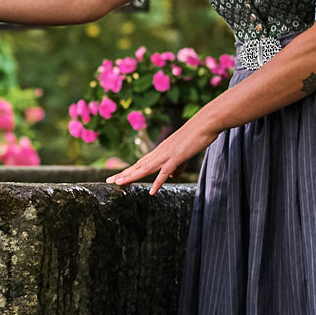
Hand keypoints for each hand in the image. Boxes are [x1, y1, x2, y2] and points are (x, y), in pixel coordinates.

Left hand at [106, 116, 222, 193]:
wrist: (206, 123)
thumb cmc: (196, 136)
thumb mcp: (183, 154)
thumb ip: (176, 166)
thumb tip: (170, 177)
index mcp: (160, 151)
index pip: (140, 163)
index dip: (128, 171)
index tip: (116, 177)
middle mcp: (160, 152)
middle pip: (138, 166)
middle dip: (123, 174)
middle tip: (109, 181)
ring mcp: (168, 154)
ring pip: (146, 168)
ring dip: (132, 176)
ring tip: (119, 183)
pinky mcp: (178, 156)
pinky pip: (166, 172)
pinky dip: (158, 182)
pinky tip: (152, 192)